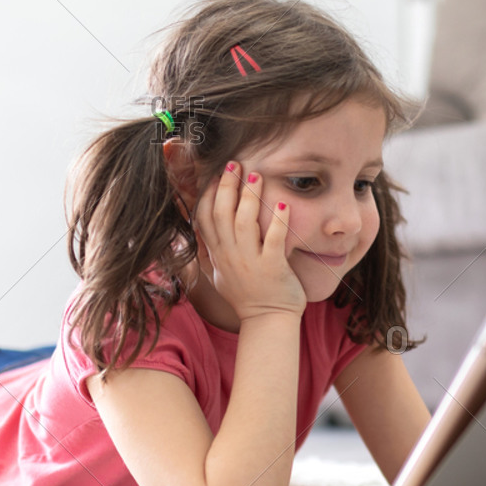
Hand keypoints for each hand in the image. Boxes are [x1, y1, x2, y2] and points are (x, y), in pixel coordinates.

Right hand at [193, 161, 305, 320]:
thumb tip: (202, 231)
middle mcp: (230, 256)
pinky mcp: (273, 268)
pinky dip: (278, 222)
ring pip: (244, 222)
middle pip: (222, 213)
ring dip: (249, 196)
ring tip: (256, 174)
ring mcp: (251, 262)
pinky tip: (283, 204)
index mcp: (218, 254)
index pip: (203, 217)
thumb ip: (213, 250)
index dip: (207, 193)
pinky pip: (275, 240)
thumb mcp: (220, 273)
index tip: (214, 173)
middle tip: (235, 163)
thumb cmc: (247, 297)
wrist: (267, 322)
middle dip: (226, 185)